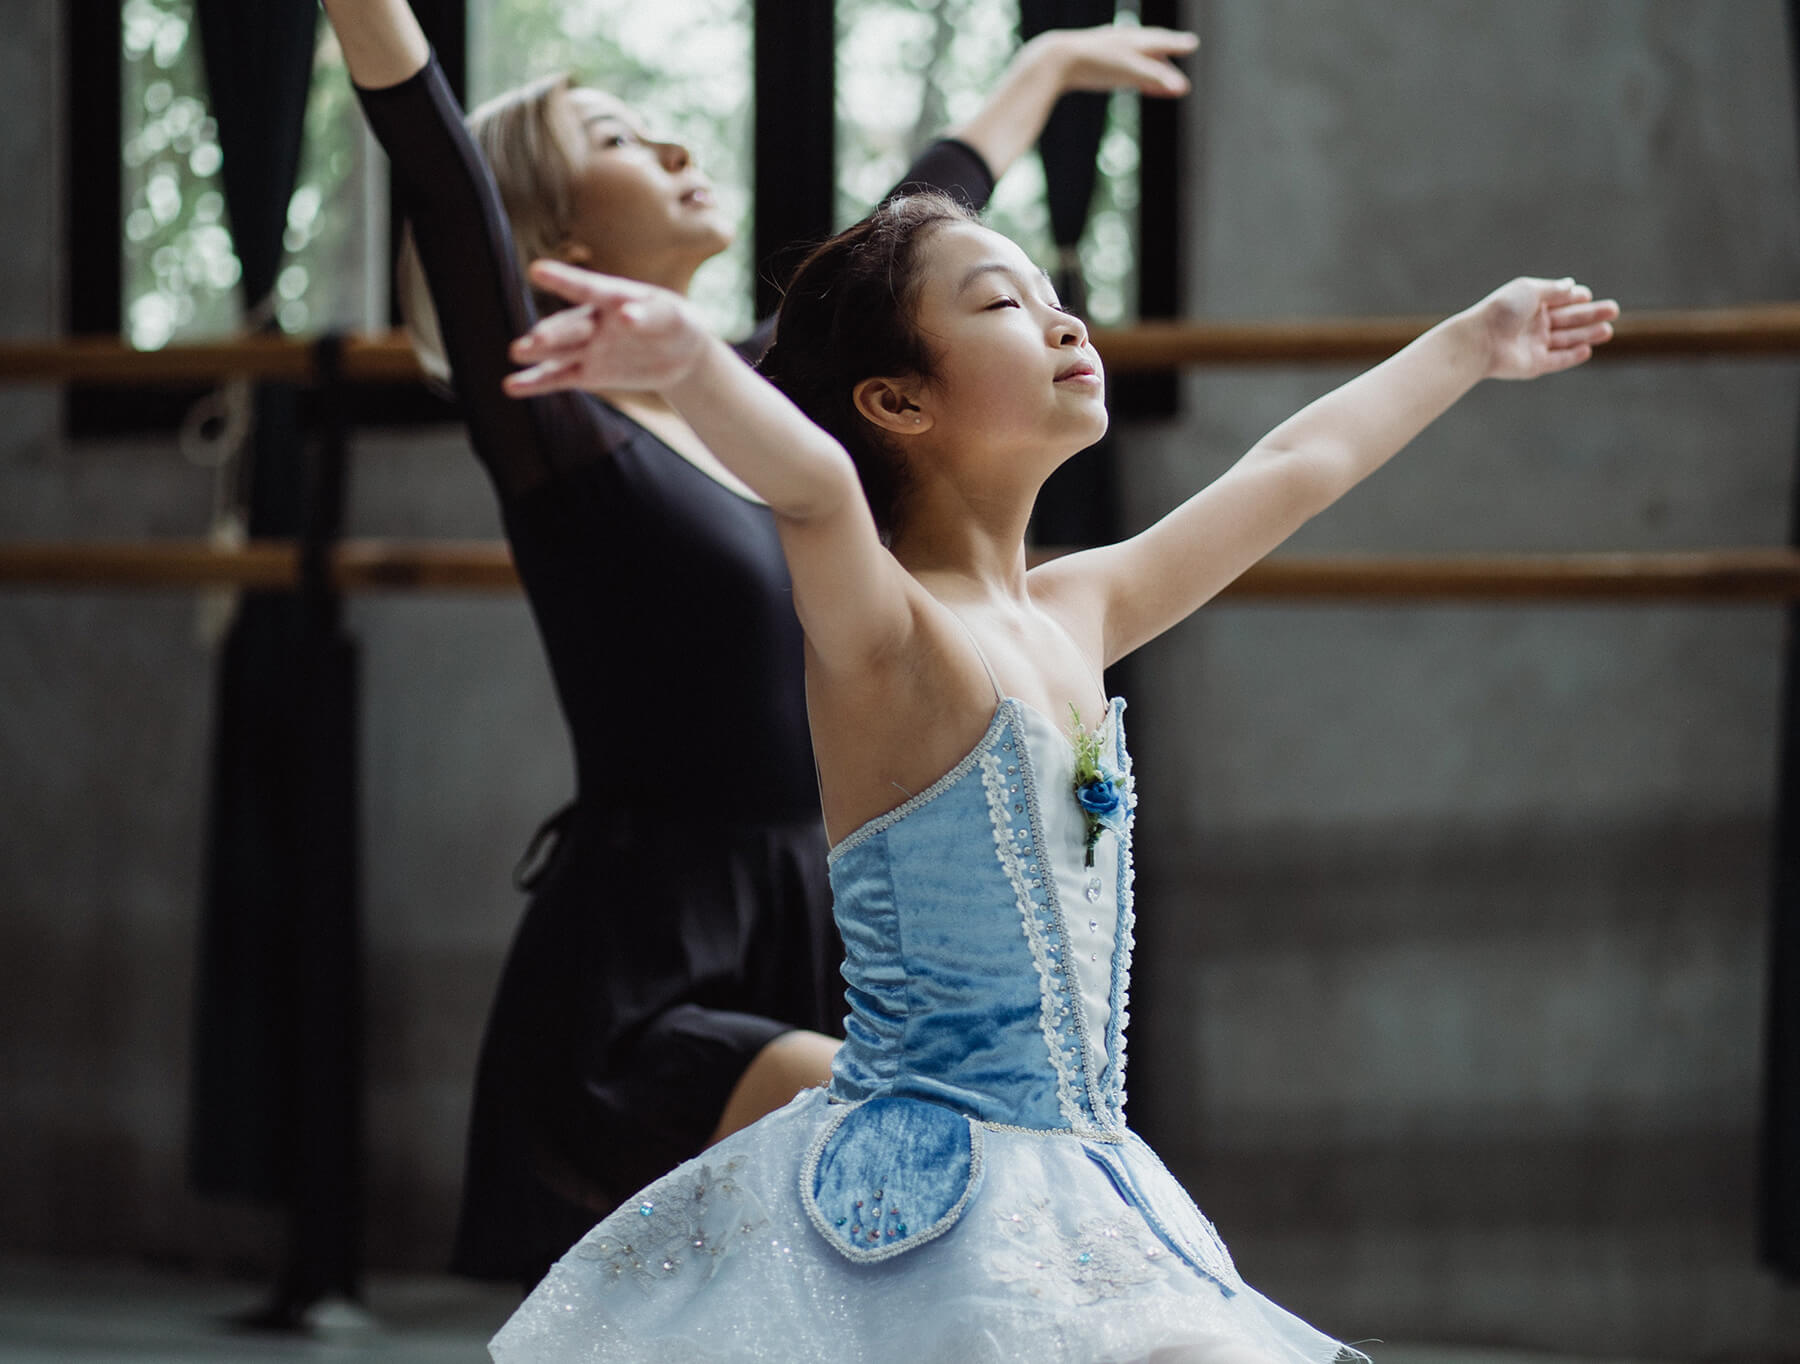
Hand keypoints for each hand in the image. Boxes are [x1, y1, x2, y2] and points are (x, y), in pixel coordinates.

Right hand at [503, 260, 708, 397]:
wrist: (680, 354)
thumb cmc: (676, 323)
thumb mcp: (672, 316)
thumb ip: (648, 315)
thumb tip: (623, 316)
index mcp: (612, 296)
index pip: (586, 288)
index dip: (563, 280)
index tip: (537, 270)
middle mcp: (593, 320)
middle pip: (570, 328)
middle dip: (552, 335)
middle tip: (535, 341)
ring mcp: (588, 347)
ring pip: (559, 351)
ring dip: (538, 354)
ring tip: (517, 353)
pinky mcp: (587, 373)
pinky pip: (560, 377)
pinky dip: (536, 383)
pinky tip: (512, 387)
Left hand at [1029, 25, 1197, 98]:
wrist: (1058, 60)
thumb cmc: (1097, 63)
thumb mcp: (1132, 71)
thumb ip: (1158, 78)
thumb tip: (1184, 88)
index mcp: (1136, 39)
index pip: (1163, 41)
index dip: (1178, 43)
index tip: (1192, 43)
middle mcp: (1124, 41)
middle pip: (1151, 46)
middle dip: (1167, 53)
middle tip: (1181, 51)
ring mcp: (1109, 50)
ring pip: (1136, 58)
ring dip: (1151, 68)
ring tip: (1161, 79)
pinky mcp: (1095, 62)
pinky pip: (1121, 68)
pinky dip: (1133, 75)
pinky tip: (1131, 80)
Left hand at [1474, 277, 1619, 380]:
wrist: (1480, 340)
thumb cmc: (1502, 311)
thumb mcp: (1530, 290)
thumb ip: (1553, 290)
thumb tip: (1572, 285)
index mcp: (1531, 305)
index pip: (1559, 301)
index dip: (1575, 298)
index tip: (1586, 295)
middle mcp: (1534, 325)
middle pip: (1568, 319)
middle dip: (1591, 315)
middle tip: (1614, 310)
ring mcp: (1534, 345)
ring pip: (1566, 340)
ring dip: (1588, 335)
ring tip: (1608, 330)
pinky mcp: (1534, 365)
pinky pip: (1557, 360)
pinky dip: (1572, 356)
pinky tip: (1587, 349)